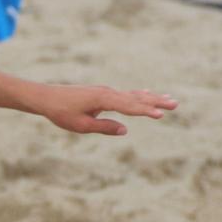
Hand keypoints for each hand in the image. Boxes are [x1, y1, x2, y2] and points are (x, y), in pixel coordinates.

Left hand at [30, 84, 177, 135]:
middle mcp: (108, 92)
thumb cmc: (61, 113)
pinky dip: (139, 95)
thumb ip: (104, 127)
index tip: (161, 115)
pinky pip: (125, 94)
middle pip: (136, 98)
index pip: (130, 107)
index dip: (146, 111)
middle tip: (175, 104)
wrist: (46, 98)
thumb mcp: (81, 125)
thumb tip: (125, 130)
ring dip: (151, 97)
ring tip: (168, 99)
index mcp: (103, 99)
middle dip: (156, 101)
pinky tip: (146, 94)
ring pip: (133, 95)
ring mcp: (106, 91)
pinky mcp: (103, 93)